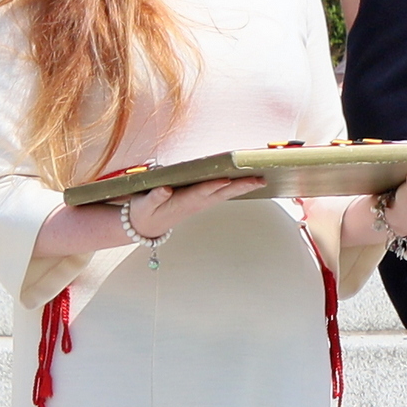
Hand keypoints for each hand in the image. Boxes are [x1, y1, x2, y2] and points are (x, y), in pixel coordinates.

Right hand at [125, 177, 265, 237]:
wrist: (146, 226)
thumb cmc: (145, 212)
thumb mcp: (145, 205)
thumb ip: (155, 197)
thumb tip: (165, 188)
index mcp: (183, 202)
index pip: (201, 192)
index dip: (213, 186)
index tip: (226, 179)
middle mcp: (196, 202)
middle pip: (221, 193)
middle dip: (240, 186)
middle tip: (259, 179)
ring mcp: (201, 202)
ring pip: (225, 194)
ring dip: (243, 187)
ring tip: (261, 179)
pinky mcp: (202, 200)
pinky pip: (223, 194)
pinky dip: (236, 187)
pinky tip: (248, 182)